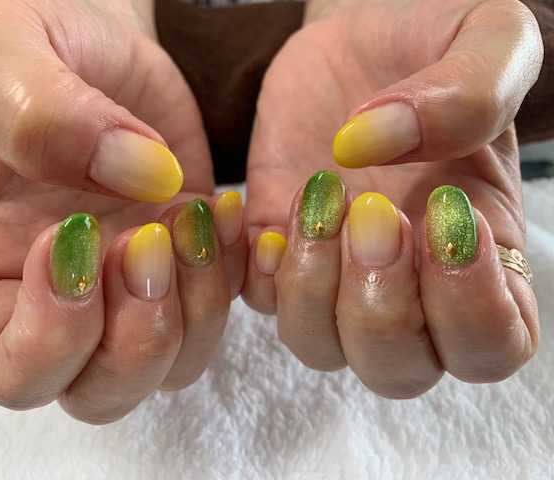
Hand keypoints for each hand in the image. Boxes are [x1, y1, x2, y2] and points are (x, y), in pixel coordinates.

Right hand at [0, 0, 245, 422]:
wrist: (93, 37)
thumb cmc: (27, 41)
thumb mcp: (0, 51)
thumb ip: (42, 116)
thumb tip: (140, 180)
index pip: (10, 369)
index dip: (50, 333)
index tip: (73, 237)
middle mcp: (59, 299)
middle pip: (101, 390)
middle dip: (137, 334)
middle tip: (147, 238)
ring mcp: (129, 287)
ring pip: (171, 365)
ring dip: (194, 306)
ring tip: (188, 215)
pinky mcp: (185, 262)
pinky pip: (220, 311)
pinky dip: (230, 276)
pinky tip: (219, 209)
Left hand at [243, 0, 541, 396]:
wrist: (355, 32)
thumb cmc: (430, 39)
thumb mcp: (485, 41)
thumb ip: (470, 95)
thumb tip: (377, 148)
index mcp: (480, 254)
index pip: (492, 346)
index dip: (470, 308)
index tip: (446, 213)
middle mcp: (407, 283)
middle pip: (396, 369)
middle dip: (379, 305)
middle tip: (374, 210)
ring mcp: (333, 273)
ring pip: (318, 347)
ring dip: (310, 288)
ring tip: (316, 195)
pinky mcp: (272, 249)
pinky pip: (255, 298)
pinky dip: (251, 264)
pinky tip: (259, 203)